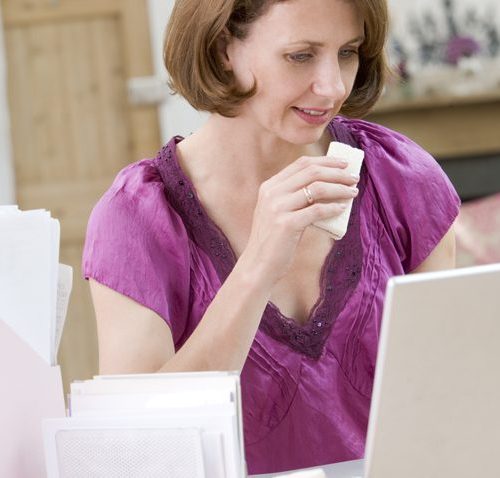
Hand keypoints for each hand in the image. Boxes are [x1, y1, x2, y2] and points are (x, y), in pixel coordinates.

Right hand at [240, 154, 358, 283]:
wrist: (258, 265)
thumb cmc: (274, 241)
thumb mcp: (278, 213)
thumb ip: (294, 199)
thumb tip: (327, 188)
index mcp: (269, 187)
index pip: (301, 163)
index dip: (325, 160)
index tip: (343, 164)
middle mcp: (272, 193)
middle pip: (311, 172)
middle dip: (337, 172)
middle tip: (354, 178)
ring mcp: (277, 208)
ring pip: (317, 188)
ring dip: (339, 188)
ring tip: (353, 192)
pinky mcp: (286, 224)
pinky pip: (316, 210)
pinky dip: (333, 208)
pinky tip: (342, 208)